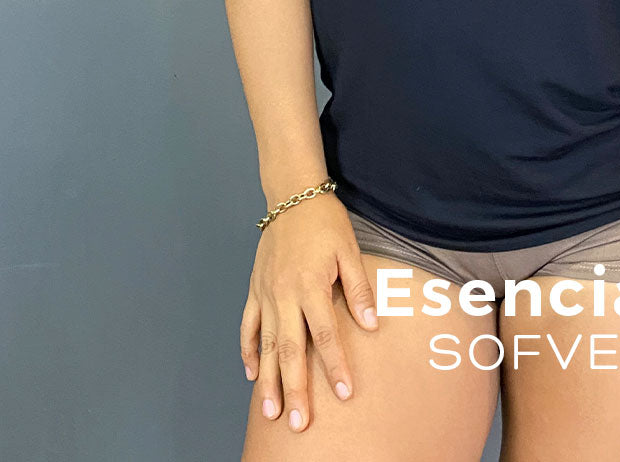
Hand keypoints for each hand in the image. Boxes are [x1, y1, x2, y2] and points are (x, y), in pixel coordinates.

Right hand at [239, 192, 378, 432]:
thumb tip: (371, 325)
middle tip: (299, 422)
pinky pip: (248, 326)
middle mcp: (284, 295)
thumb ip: (358, 289)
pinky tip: (251, 374)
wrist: (292, 196)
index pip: (325, 335)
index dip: (336, 366)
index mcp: (311, 286)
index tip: (344, 393)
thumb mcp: (349, 250)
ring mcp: (265, 294)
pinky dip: (247, 351)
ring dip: (268, 380)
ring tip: (271, 411)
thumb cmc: (325, 222)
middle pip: (289, 350)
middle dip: (295, 388)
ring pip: (264, 345)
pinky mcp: (254, 289)